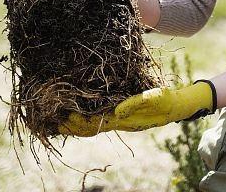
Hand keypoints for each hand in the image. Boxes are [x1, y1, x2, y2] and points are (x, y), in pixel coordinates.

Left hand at [58, 80, 216, 136]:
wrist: (178, 105)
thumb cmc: (168, 101)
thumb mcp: (157, 99)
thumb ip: (137, 104)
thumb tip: (116, 111)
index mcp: (123, 120)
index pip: (93, 124)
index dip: (75, 122)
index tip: (58, 117)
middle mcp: (117, 120)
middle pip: (87, 126)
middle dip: (68, 125)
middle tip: (48, 119)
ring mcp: (119, 116)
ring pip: (91, 122)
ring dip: (74, 121)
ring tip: (56, 117)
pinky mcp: (121, 109)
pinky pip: (99, 114)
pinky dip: (85, 114)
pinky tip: (77, 107)